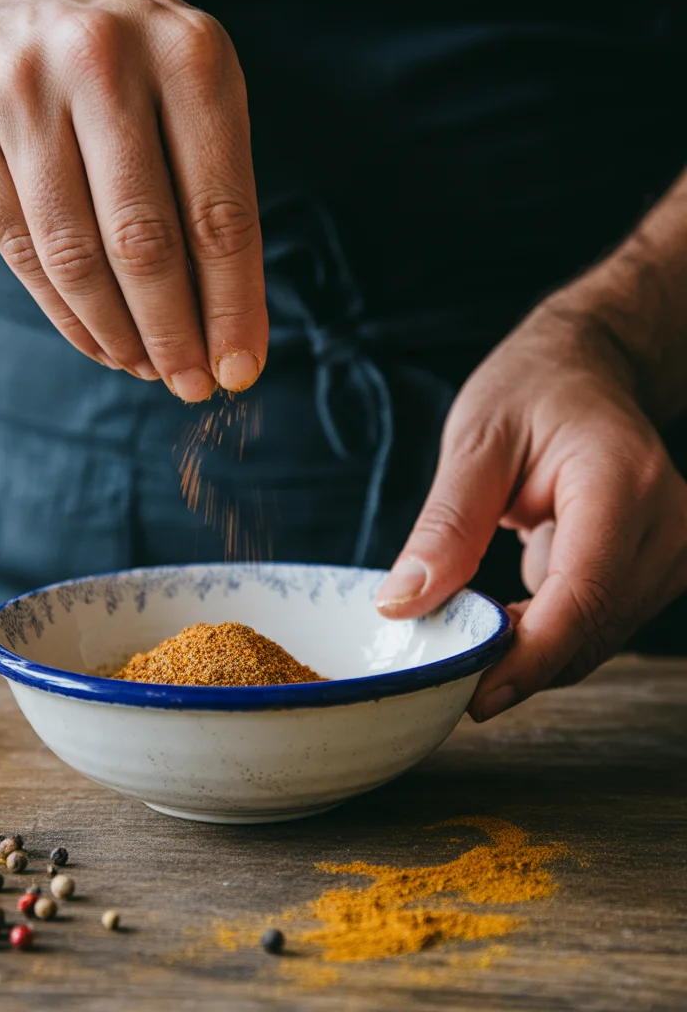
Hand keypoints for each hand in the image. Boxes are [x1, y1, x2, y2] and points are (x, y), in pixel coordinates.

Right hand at [0, 0, 265, 399]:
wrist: (14, 0)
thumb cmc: (136, 75)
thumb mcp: (198, 104)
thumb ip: (220, 207)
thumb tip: (235, 343)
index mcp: (187, 54)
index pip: (219, 211)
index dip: (231, 305)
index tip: (239, 370)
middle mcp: (100, 61)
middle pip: (143, 240)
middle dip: (173, 332)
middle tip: (190, 384)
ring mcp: (19, 93)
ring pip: (74, 257)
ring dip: (118, 334)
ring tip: (147, 367)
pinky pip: (22, 254)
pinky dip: (68, 315)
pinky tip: (101, 341)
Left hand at [376, 295, 686, 719]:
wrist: (589, 368)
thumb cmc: (533, 389)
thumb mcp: (476, 442)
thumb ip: (446, 526)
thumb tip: (403, 604)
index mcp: (623, 483)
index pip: (582, 597)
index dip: (528, 660)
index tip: (474, 696)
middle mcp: (667, 524)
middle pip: (591, 630)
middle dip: (519, 658)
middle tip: (444, 656)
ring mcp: (673, 550)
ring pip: (596, 638)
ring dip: (531, 646)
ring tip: (472, 614)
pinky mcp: (659, 568)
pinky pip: (598, 623)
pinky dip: (547, 629)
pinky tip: (507, 608)